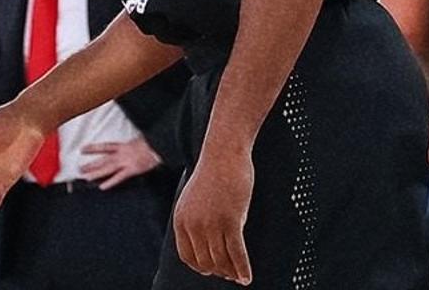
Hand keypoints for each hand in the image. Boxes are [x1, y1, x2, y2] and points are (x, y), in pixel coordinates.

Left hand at [80, 137, 161, 188]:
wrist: (160, 145)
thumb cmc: (153, 143)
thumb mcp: (141, 140)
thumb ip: (134, 143)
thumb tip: (133, 143)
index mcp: (124, 146)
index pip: (105, 147)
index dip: (94, 148)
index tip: (83, 149)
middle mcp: (122, 153)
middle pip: (104, 159)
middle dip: (91, 164)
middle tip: (80, 168)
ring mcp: (126, 161)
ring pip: (108, 168)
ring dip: (96, 173)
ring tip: (86, 177)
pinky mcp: (132, 169)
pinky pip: (119, 177)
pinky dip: (111, 182)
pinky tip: (102, 187)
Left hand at [172, 149, 253, 284]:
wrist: (224, 152)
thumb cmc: (214, 172)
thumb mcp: (195, 199)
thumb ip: (196, 220)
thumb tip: (209, 244)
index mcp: (181, 220)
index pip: (188, 256)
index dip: (202, 266)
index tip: (213, 270)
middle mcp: (193, 225)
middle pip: (206, 261)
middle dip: (219, 271)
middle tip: (231, 274)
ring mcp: (211, 224)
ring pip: (221, 261)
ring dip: (232, 272)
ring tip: (240, 276)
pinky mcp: (230, 221)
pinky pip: (236, 253)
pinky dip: (243, 268)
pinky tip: (247, 277)